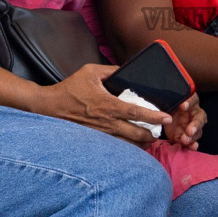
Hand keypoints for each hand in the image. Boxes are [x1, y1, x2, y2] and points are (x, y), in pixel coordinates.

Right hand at [31, 63, 169, 145]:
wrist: (50, 106)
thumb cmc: (70, 88)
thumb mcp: (90, 72)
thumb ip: (111, 70)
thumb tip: (126, 70)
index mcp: (108, 105)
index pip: (136, 113)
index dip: (154, 117)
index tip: (167, 118)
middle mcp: (106, 122)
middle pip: (136, 134)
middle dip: (152, 135)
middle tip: (162, 133)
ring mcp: (100, 134)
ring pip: (126, 144)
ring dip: (141, 143)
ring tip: (150, 139)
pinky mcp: (95, 140)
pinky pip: (115, 146)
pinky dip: (126, 147)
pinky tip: (132, 144)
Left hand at [164, 94, 206, 148]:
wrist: (162, 116)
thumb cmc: (166, 105)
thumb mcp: (166, 101)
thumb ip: (166, 101)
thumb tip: (160, 100)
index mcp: (190, 101)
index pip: (192, 99)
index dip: (189, 102)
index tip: (183, 106)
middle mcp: (194, 113)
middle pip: (199, 118)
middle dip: (195, 125)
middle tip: (189, 130)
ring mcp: (192, 125)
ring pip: (197, 131)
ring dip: (193, 136)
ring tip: (185, 140)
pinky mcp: (187, 135)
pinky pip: (192, 140)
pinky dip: (192, 144)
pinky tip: (193, 147)